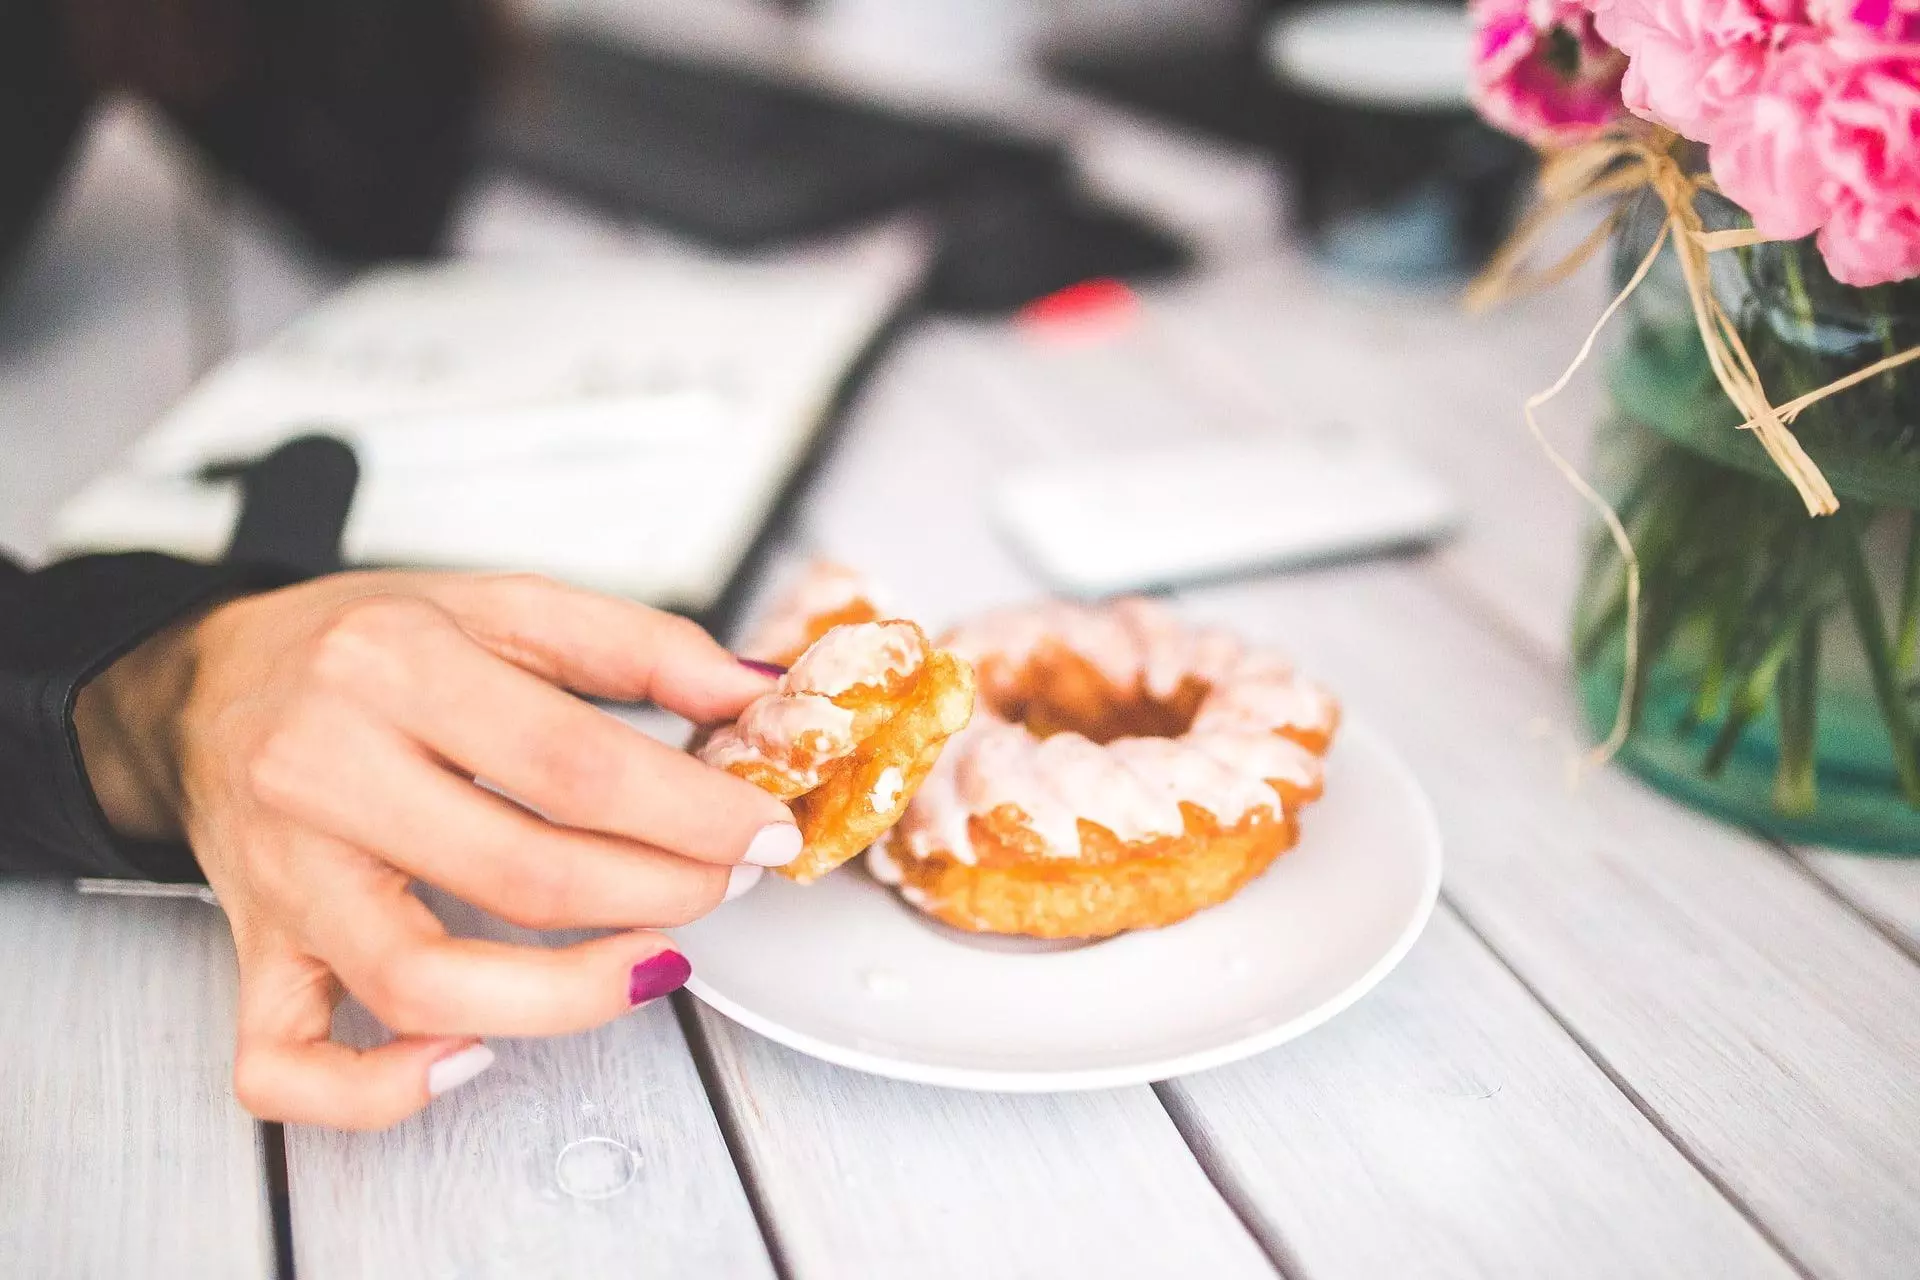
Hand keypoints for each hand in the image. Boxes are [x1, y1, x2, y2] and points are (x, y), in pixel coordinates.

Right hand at [75, 571, 796, 1128]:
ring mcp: (284, 877)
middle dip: (660, 892)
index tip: (764, 833)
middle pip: (522, 876)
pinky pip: (286, 1063)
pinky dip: (378, 1091)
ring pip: (422, 983)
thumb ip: (639, 647)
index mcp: (394, 666)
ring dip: (567, 996)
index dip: (693, 813)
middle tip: (725, 883)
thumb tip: (760, 694)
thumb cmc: (364, 648)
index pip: (573, 766)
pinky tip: (473, 1057)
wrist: (204, 685)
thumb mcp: (501, 605)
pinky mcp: (253, 953)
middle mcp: (325, 771)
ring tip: (651, 960)